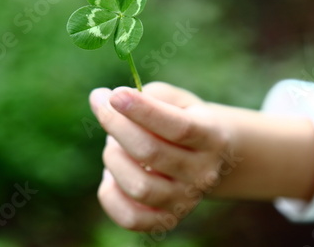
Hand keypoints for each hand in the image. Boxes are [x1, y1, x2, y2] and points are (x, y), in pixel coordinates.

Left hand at [90, 82, 231, 231]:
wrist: (207, 158)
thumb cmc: (184, 120)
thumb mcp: (177, 100)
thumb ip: (147, 96)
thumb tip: (102, 101)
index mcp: (212, 138)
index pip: (179, 128)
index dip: (144, 111)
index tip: (115, 94)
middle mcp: (203, 174)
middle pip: (151, 153)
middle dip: (116, 125)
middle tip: (102, 105)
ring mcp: (186, 201)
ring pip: (138, 186)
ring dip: (113, 158)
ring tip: (114, 144)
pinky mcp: (167, 220)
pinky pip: (130, 218)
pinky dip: (110, 194)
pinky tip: (112, 174)